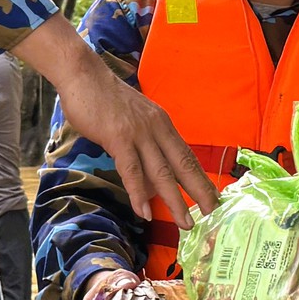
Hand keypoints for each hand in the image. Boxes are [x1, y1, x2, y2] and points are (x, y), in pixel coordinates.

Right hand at [14, 19, 217, 227]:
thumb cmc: (104, 100)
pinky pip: (131, 170)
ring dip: (175, 201)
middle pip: (183, 165)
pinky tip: (145, 212)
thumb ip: (144, 144)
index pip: (187, 156)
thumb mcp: (134, 121)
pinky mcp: (118, 137)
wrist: (83, 76)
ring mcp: (139, 133)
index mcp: (162, 124)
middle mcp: (156, 129)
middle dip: (200, 191)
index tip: (214, 197)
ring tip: (186, 223)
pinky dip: (139, 193)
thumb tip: (148, 175)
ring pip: (162, 172)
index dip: (201, 178)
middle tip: (213, 213)